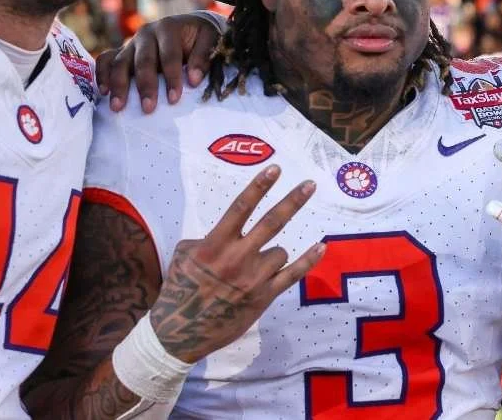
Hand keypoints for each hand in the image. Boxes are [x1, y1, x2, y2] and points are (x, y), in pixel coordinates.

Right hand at [95, 12, 222, 113]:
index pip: (169, 55)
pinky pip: (105, 60)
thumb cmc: (199, 37)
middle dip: (145, 86)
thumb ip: (203, 57)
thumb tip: (193, 80)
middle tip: (148, 109)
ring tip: (118, 107)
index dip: (172, 77)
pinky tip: (103, 92)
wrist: (188, 27)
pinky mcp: (122, 52)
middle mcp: (146, 34)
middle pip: (143, 61)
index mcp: (168, 28)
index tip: (174, 99)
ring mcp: (131, 43)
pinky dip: (102, 74)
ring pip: (120, 62)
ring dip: (118, 85)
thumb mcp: (210, 40)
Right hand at [149, 164, 324, 363]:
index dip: (259, 186)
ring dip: (271, 254)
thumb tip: (228, 231)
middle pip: (271, 223)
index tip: (275, 168)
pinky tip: (321, 246)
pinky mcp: (264, 296)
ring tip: (251, 270)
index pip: (240, 208)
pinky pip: (293, 275)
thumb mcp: (184, 255)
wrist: (180, 332)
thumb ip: (208, 239)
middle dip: (292, 201)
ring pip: (280, 251)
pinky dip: (309, 260)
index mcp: (215, 245)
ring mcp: (253, 278)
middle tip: (309, 184)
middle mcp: (237, 258)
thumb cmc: (180, 288)